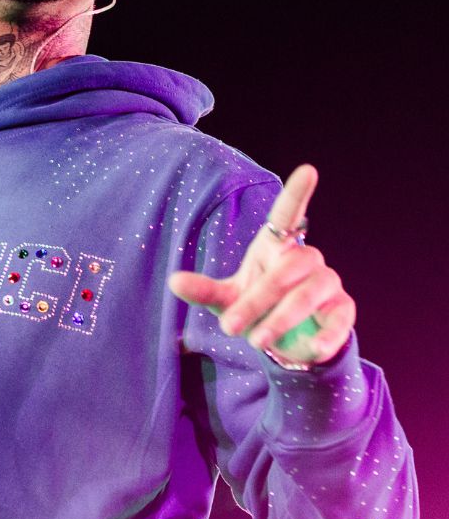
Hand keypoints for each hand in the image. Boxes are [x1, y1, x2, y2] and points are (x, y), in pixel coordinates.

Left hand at [167, 164, 355, 366]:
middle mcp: (306, 259)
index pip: (288, 214)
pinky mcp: (344, 309)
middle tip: (230, 327)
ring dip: (281, 319)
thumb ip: (204, 290)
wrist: (287, 340)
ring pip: (307, 294)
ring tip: (257, 342)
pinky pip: (339, 319)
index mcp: (276, 247)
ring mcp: (328, 283)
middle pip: (285, 271)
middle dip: (256, 301)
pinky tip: (312, 349)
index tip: (309, 169)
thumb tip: (173, 281)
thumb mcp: (227, 300)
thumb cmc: (256, 309)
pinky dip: (326, 336)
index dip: (298, 193)